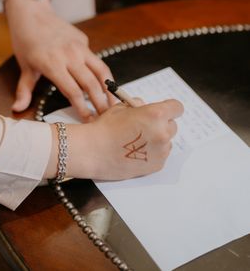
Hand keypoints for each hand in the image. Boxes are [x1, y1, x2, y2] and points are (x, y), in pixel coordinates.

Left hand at [4, 0, 114, 119]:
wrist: (31, 13)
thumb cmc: (25, 41)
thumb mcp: (24, 66)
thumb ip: (24, 89)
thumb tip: (17, 109)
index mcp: (52, 64)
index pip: (73, 91)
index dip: (82, 108)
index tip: (88, 120)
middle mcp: (69, 55)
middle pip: (91, 83)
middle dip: (101, 102)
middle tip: (108, 117)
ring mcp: (79, 46)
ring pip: (100, 69)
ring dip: (109, 87)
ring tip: (115, 103)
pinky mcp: (83, 40)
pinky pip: (94, 58)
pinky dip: (101, 72)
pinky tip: (104, 84)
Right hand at [62, 98, 183, 180]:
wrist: (93, 151)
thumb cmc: (105, 127)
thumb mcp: (122, 107)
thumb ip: (139, 105)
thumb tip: (146, 108)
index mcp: (155, 114)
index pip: (177, 108)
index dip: (169, 108)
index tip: (163, 110)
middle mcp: (162, 133)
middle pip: (172, 125)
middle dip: (162, 124)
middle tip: (145, 126)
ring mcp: (161, 151)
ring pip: (167, 141)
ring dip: (157, 139)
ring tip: (137, 141)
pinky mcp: (157, 165)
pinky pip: (161, 154)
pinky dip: (152, 152)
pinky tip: (136, 151)